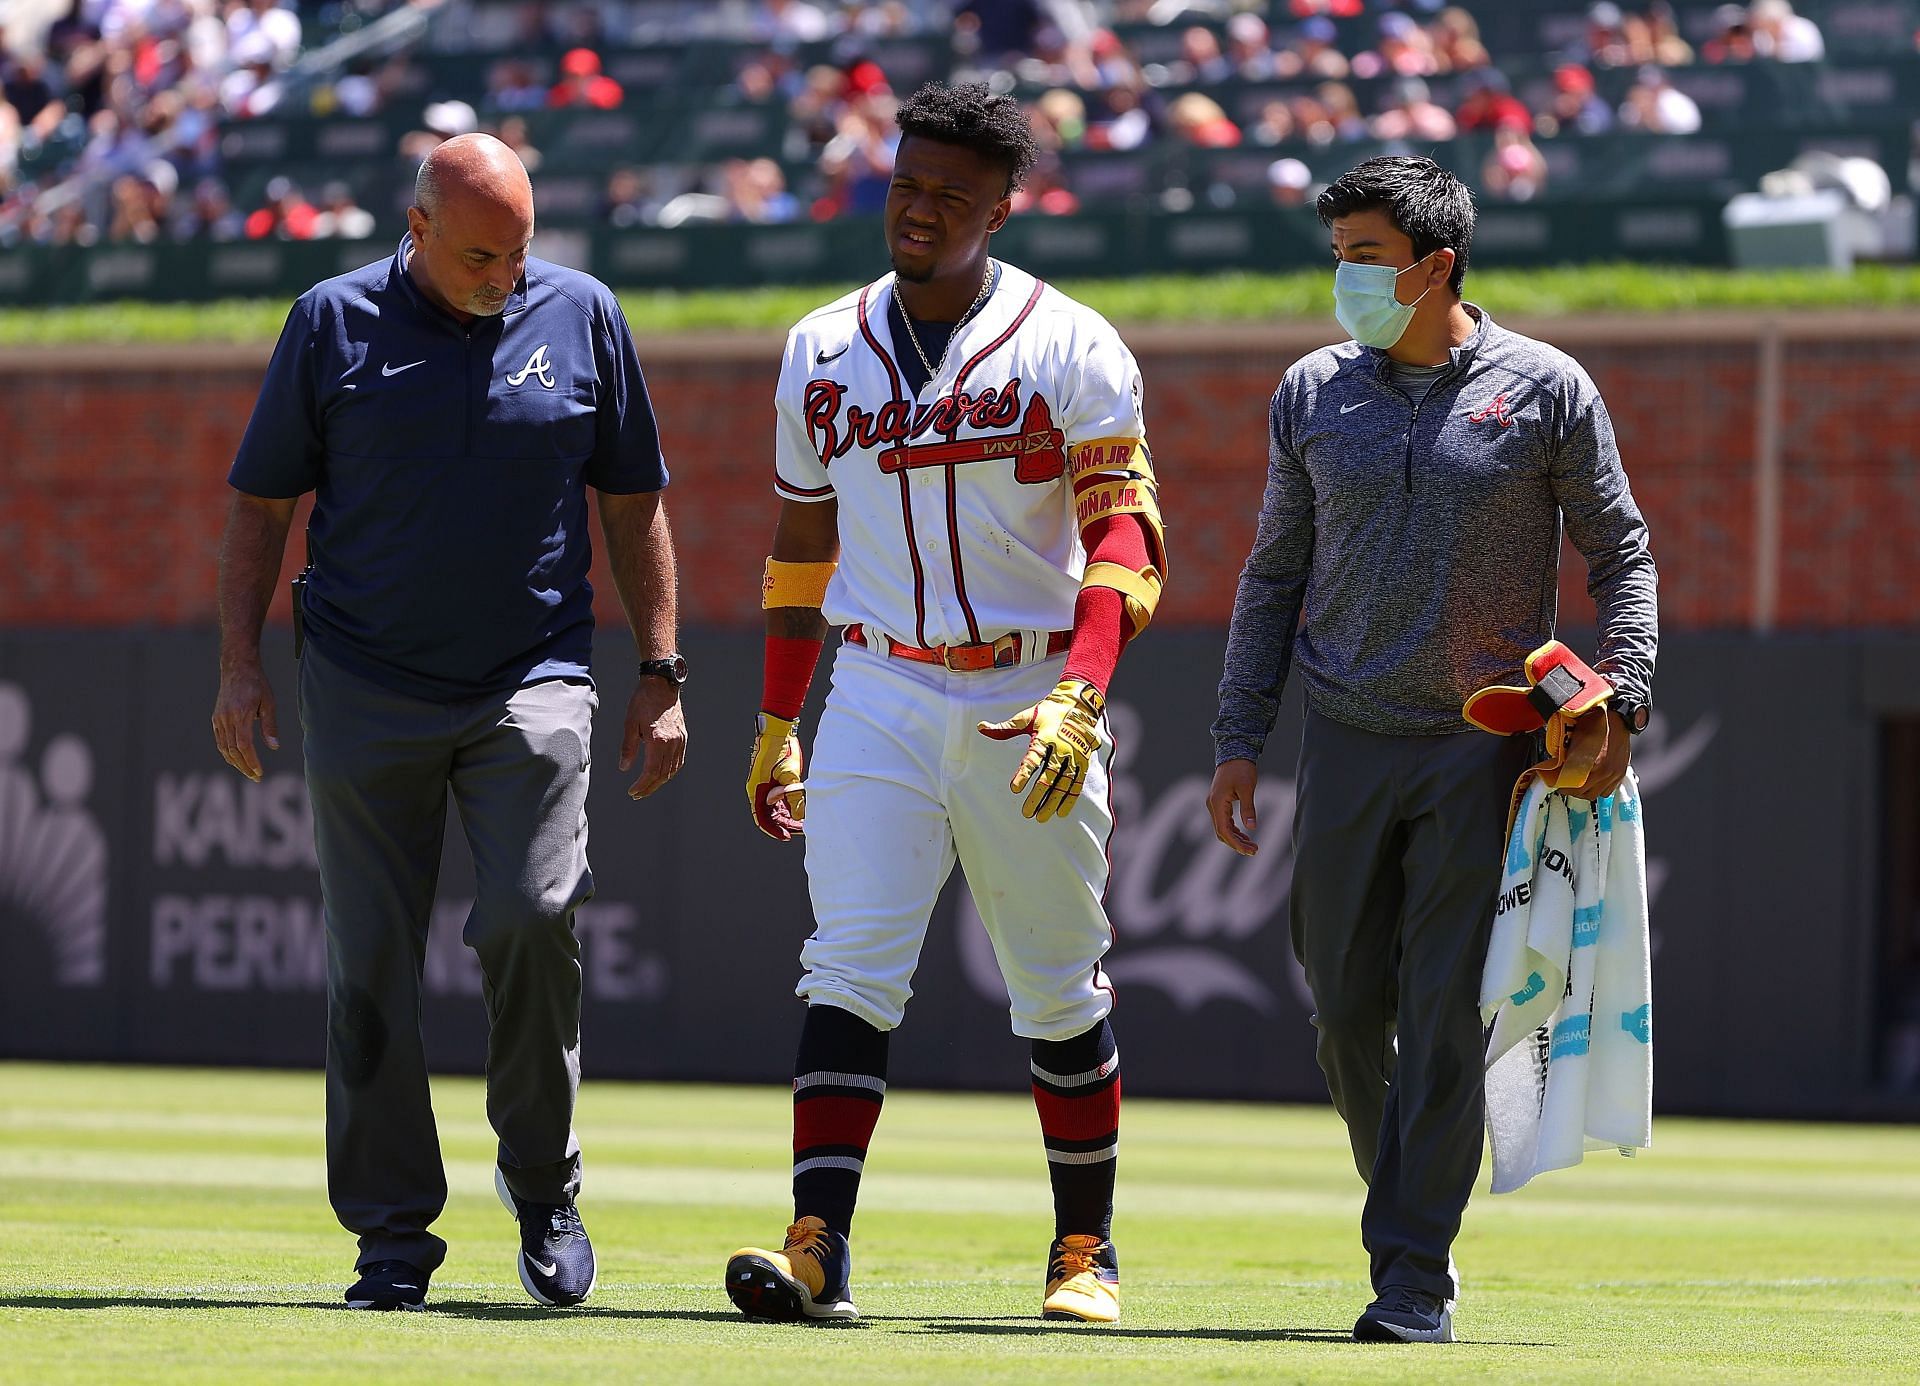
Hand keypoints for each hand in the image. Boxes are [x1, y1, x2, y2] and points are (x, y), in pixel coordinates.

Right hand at [211, 658, 278, 782]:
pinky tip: (237, 759)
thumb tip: (274, 747)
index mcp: (241, 714)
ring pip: (224, 748)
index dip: (251, 761)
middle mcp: (227, 718)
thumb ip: (270, 726)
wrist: (237, 668)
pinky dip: (227, 753)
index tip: (259, 772)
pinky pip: (220, 740)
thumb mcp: (269, 703)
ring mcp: (219, 719)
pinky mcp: (216, 718)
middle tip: (256, 778)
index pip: (244, 745)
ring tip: (248, 772)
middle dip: (244, 766)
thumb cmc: (257, 684)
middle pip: (233, 750)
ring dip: (235, 762)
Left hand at [620, 676, 686, 798]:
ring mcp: (680, 740)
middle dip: (650, 787)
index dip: (641, 785)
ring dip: (660, 781)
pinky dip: (670, 771)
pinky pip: (679, 761)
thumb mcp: (630, 724)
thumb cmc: (643, 701)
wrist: (662, 685)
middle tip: (638, 794)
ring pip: (673, 770)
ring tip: (647, 787)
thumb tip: (624, 768)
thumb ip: (628, 748)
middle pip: (663, 774)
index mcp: (658, 740)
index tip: (632, 791)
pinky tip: (661, 774)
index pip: (651, 771)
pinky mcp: (683, 737)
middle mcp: (672, 743)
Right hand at [746, 712, 804, 839]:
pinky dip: (787, 805)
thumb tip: (799, 816)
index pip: (762, 818)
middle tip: (801, 829)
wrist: (778, 731)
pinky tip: (799, 809)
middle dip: (784, 824)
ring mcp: (764, 785)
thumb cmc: (781, 751)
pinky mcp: (770, 780)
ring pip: (774, 807)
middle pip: (769, 815)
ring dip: (787, 815)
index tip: (787, 837)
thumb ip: (794, 796)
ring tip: (802, 821)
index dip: (774, 830)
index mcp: (757, 790)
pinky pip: (777, 798)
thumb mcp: (790, 775)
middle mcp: (758, 790)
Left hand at [976, 677, 1103, 822]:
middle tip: (1026, 812)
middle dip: (1037, 795)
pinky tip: (1060, 813)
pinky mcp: (1083, 761)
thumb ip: (1006, 728)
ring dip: (1053, 801)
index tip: (1014, 789)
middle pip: (1049, 776)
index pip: (1032, 758)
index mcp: (1045, 736)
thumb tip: (981, 727)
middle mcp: (1061, 747)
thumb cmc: (1047, 712)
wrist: (1079, 704)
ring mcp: (1074, 755)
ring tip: (1041, 817)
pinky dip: (1070, 798)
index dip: (1023, 774)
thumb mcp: (1027, 717)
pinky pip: (1077, 783)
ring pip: (1063, 783)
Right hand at [1207, 758, 1259, 856]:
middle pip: (1221, 832)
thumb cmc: (1241, 769)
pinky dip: (1233, 830)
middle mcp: (1212, 805)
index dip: (1236, 843)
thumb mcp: (1247, 788)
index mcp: (1217, 803)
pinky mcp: (1219, 802)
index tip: (1250, 851)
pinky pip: (1224, 821)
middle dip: (1237, 844)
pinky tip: (1245, 834)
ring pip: (1222, 828)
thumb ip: (1248, 808)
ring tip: (1252, 845)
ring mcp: (1214, 804)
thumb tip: (1251, 827)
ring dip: (1236, 838)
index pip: (1224, 830)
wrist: (1234, 753)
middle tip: (1254, 851)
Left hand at [1560, 705, 1631, 800]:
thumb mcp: (1574, 738)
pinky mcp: (1621, 774)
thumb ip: (1566, 756)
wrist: (1616, 718)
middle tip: (1565, 784)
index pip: (1572, 786)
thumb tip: (1556, 768)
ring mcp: (1614, 774)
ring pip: (1596, 794)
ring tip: (1578, 784)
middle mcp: (1605, 772)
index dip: (1561, 786)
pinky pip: (1608, 791)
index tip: (1556, 783)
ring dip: (1585, 792)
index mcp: (1592, 763)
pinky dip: (1599, 789)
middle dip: (1571, 790)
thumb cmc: (1595, 724)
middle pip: (1583, 793)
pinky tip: (1593, 782)